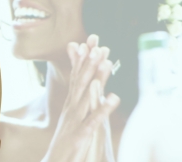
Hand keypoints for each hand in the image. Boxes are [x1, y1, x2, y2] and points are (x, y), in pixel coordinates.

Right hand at [42, 35, 119, 161]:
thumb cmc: (67, 142)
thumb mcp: (73, 119)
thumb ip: (80, 100)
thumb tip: (87, 86)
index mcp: (72, 104)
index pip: (78, 76)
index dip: (85, 57)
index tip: (92, 40)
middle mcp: (71, 108)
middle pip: (81, 80)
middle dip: (90, 60)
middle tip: (98, 42)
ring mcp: (74, 120)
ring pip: (86, 95)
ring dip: (95, 77)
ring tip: (105, 60)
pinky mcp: (79, 135)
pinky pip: (93, 120)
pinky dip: (103, 108)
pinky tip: (114, 97)